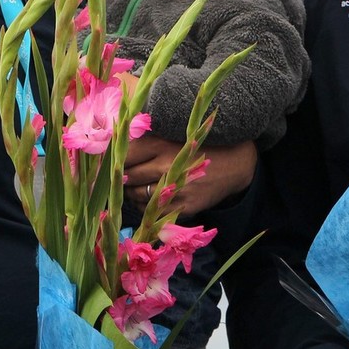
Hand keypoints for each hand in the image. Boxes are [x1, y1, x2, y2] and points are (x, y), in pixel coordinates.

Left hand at [124, 137, 256, 214]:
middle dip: (121, 178)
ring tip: (136, 186)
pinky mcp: (184, 207)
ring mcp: (175, 190)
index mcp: (160, 145)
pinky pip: (152, 212)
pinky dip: (147, 207)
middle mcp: (165, 167)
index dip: (114, 160)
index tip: (112, 162)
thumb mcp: (173, 135)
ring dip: (131, 193)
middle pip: (128, 178)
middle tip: (122, 175)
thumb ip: (147, 141)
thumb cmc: (200, 145)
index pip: (124, 156)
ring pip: (136, 197)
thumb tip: (116, 146)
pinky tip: (151, 198)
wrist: (235, 163)